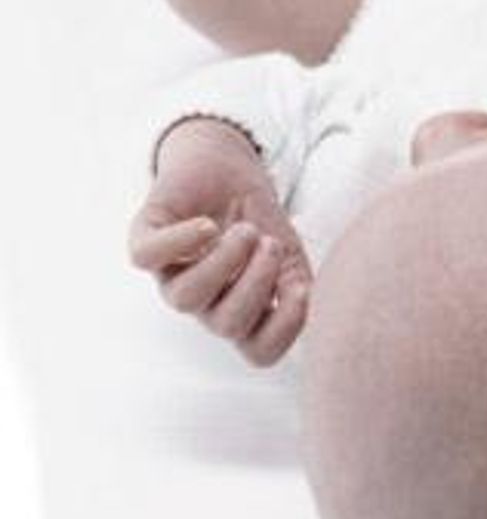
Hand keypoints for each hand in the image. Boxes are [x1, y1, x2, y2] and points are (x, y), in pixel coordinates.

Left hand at [128, 117, 312, 365]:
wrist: (223, 168)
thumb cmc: (257, 217)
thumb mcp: (288, 252)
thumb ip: (298, 284)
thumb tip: (307, 304)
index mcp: (241, 311)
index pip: (259, 350)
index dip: (284, 328)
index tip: (302, 288)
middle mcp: (205, 302)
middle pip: (226, 326)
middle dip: (257, 283)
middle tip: (270, 243)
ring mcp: (172, 275)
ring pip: (185, 298)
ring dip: (224, 263)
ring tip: (246, 230)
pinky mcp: (146, 240)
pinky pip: (146, 257)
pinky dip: (178, 242)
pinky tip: (206, 227)